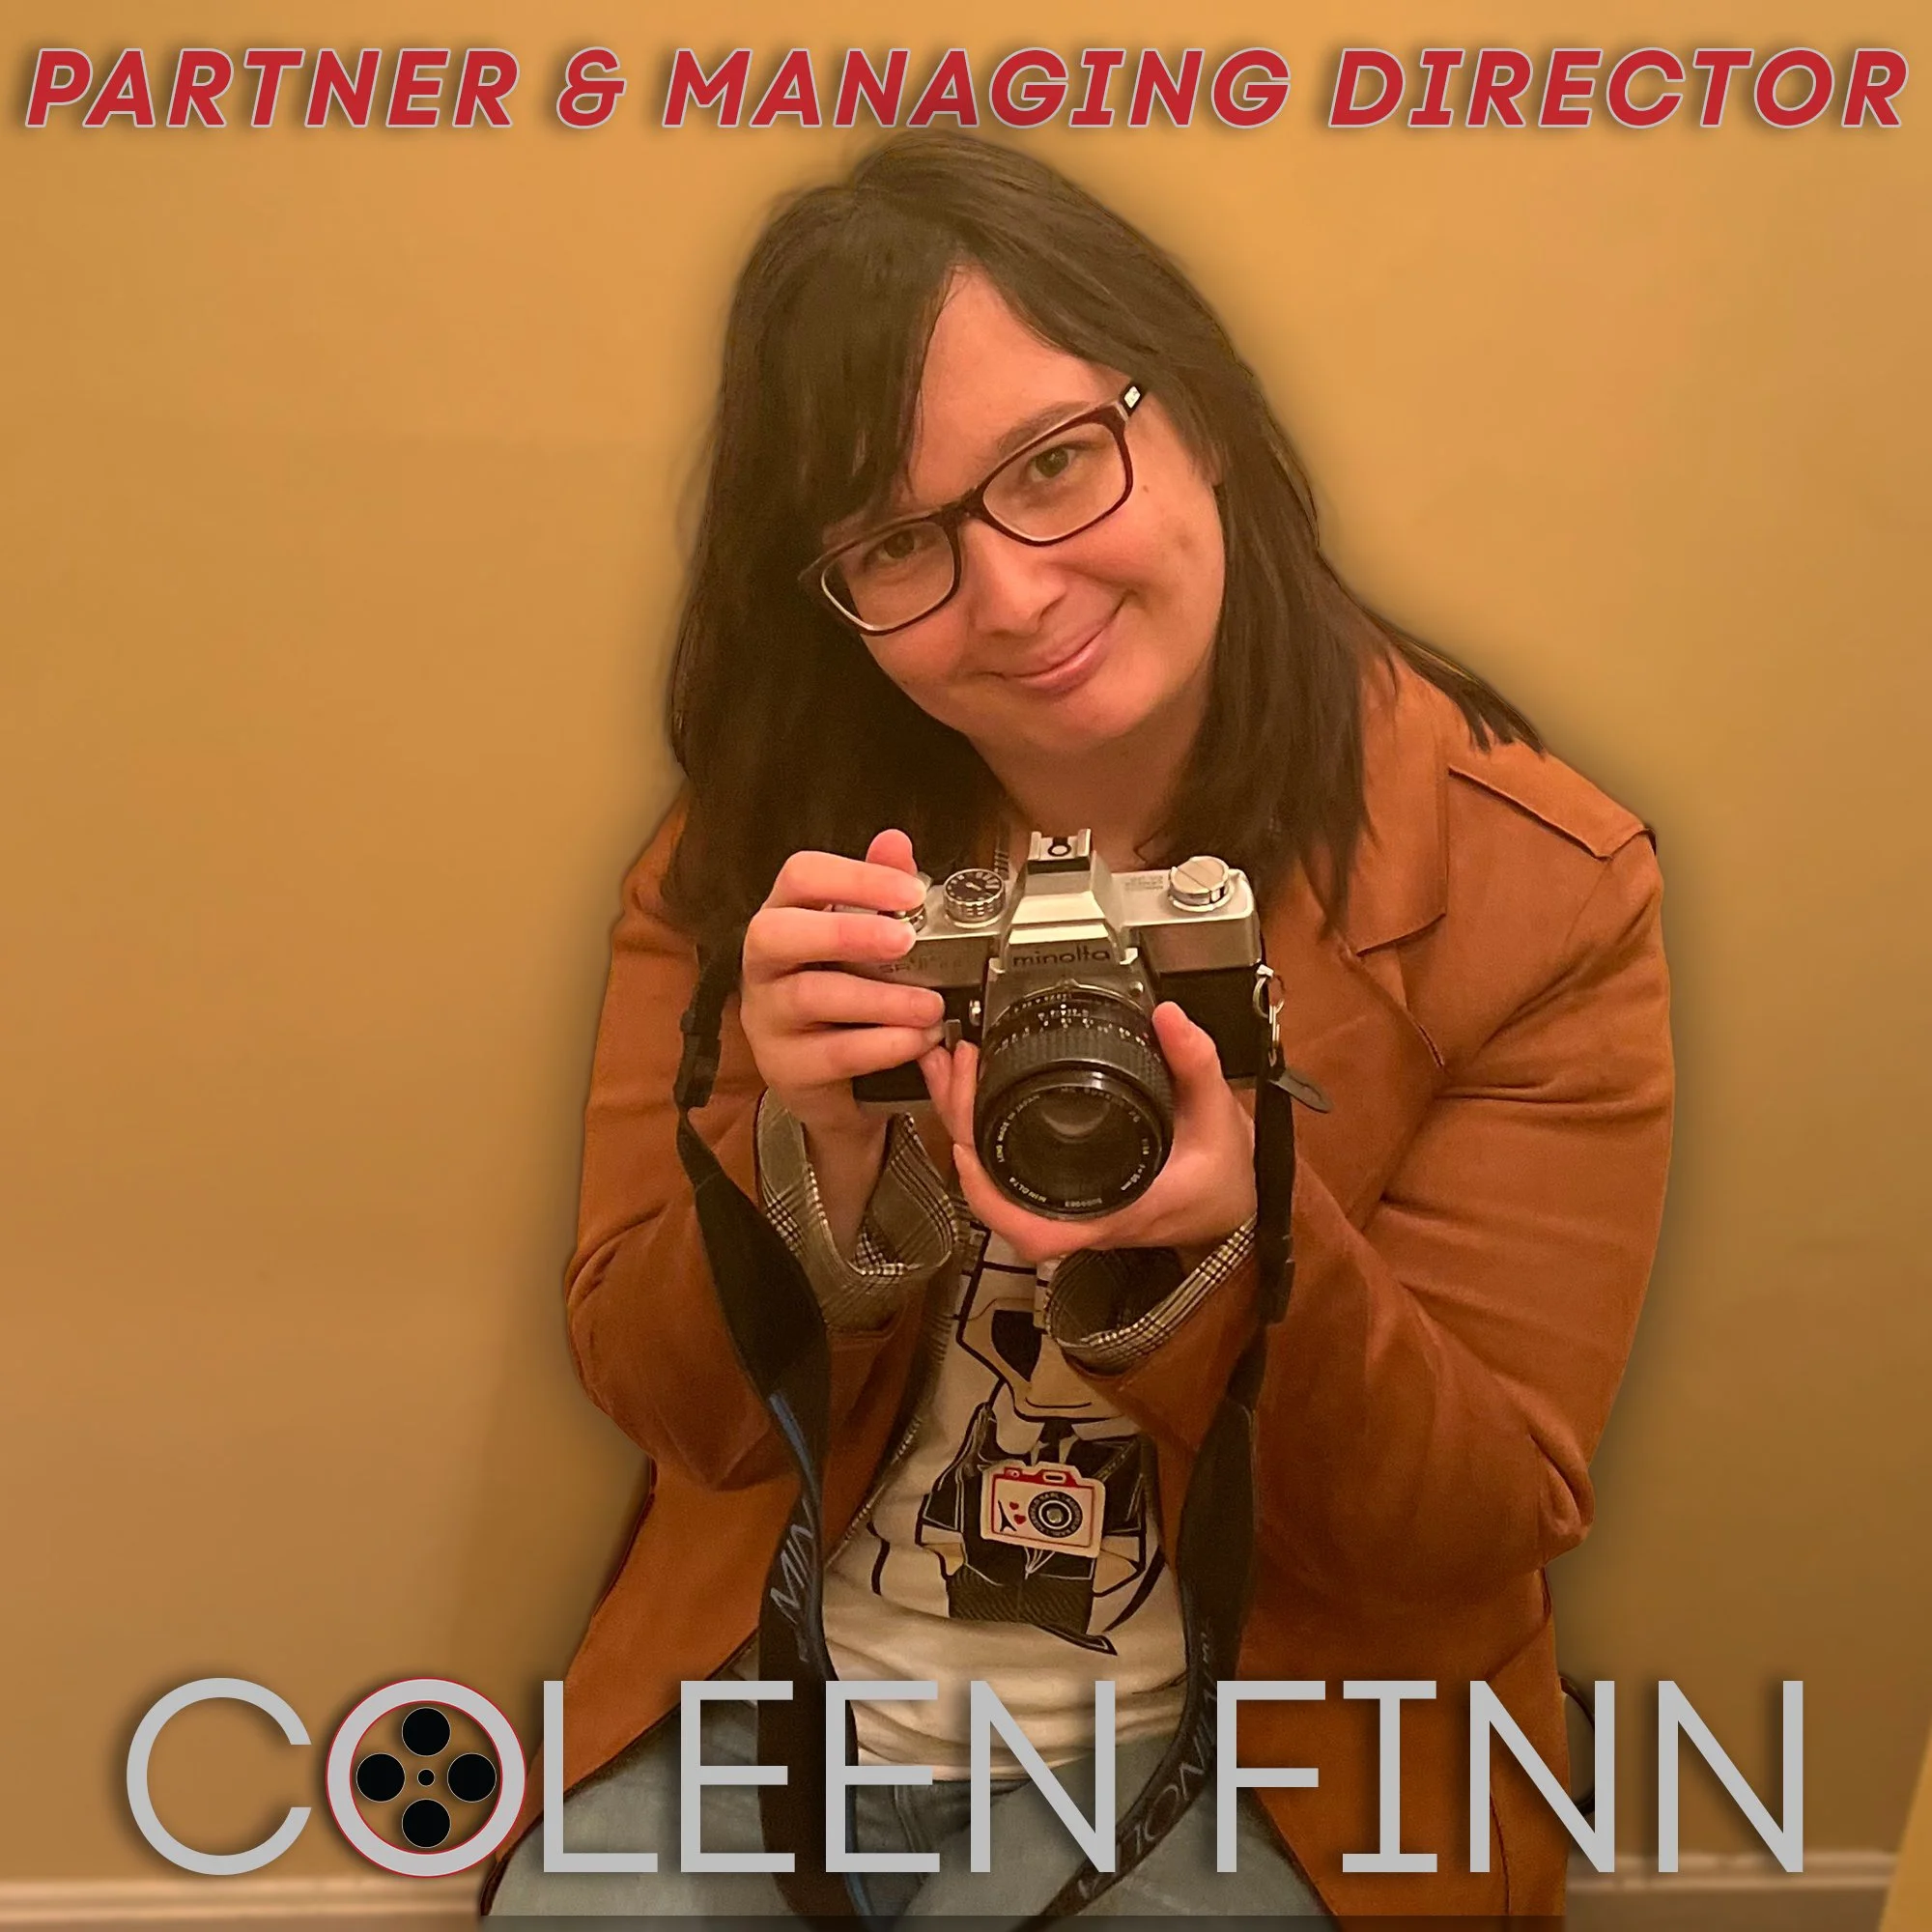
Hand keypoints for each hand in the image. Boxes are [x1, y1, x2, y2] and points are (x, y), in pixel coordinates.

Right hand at [740, 831, 942, 1253]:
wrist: (832, 1079)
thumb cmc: (844, 994)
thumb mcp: (864, 940)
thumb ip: (878, 891)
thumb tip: (895, 842)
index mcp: (785, 916)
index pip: (799, 876)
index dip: (853, 877)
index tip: (910, 892)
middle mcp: (764, 963)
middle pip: (778, 932)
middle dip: (845, 932)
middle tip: (904, 941)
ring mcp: (767, 1016)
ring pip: (810, 997)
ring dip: (879, 999)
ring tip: (930, 1005)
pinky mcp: (785, 1067)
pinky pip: (830, 1054)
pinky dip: (882, 1046)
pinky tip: (917, 1040)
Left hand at [919, 1003, 1256, 1266]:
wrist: (1231, 1205)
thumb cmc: (1222, 1178)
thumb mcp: (1217, 1116)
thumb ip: (1195, 1064)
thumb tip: (1169, 1019)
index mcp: (1113, 1209)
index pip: (1037, 1231)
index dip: (991, 1196)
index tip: (968, 1146)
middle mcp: (1082, 1215)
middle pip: (997, 1196)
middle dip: (963, 1130)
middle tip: (957, 1067)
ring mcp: (1069, 1207)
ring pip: (996, 1183)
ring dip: (965, 1128)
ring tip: (949, 1068)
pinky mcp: (1065, 1192)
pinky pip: (1009, 1170)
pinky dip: (984, 1131)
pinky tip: (971, 1094)